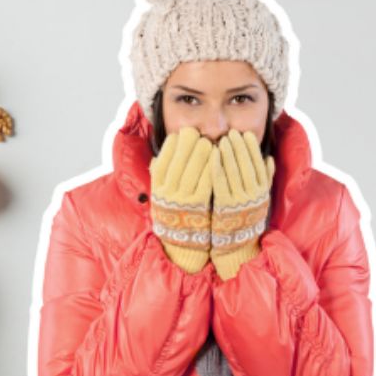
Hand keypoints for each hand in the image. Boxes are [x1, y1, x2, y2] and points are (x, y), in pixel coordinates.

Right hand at [149, 127, 213, 272]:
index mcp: (157, 189)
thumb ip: (160, 176)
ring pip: (192, 170)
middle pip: (177, 163)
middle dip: (187, 145)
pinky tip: (217, 158)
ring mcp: (183, 200)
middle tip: (196, 133)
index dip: (171, 146)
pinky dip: (211, 168)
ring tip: (208, 141)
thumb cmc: (173, 212)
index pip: (162, 161)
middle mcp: (168, 194)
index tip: (179, 135)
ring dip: (201, 153)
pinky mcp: (200, 205)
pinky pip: (206, 182)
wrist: (182, 242)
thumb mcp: (161, 195)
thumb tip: (160, 154)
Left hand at [210, 130, 274, 279]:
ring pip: (235, 171)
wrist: (237, 244)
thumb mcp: (259, 198)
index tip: (246, 135)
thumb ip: (265, 179)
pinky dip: (217, 167)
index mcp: (263, 191)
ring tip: (223, 139)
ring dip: (229, 153)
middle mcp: (254, 195)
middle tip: (232, 133)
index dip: (252, 149)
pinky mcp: (224, 205)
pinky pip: (220, 182)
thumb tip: (269, 158)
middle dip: (239, 147)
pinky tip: (212, 155)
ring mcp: (239, 200)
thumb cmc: (246, 217)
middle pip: (247, 165)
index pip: (259, 164)